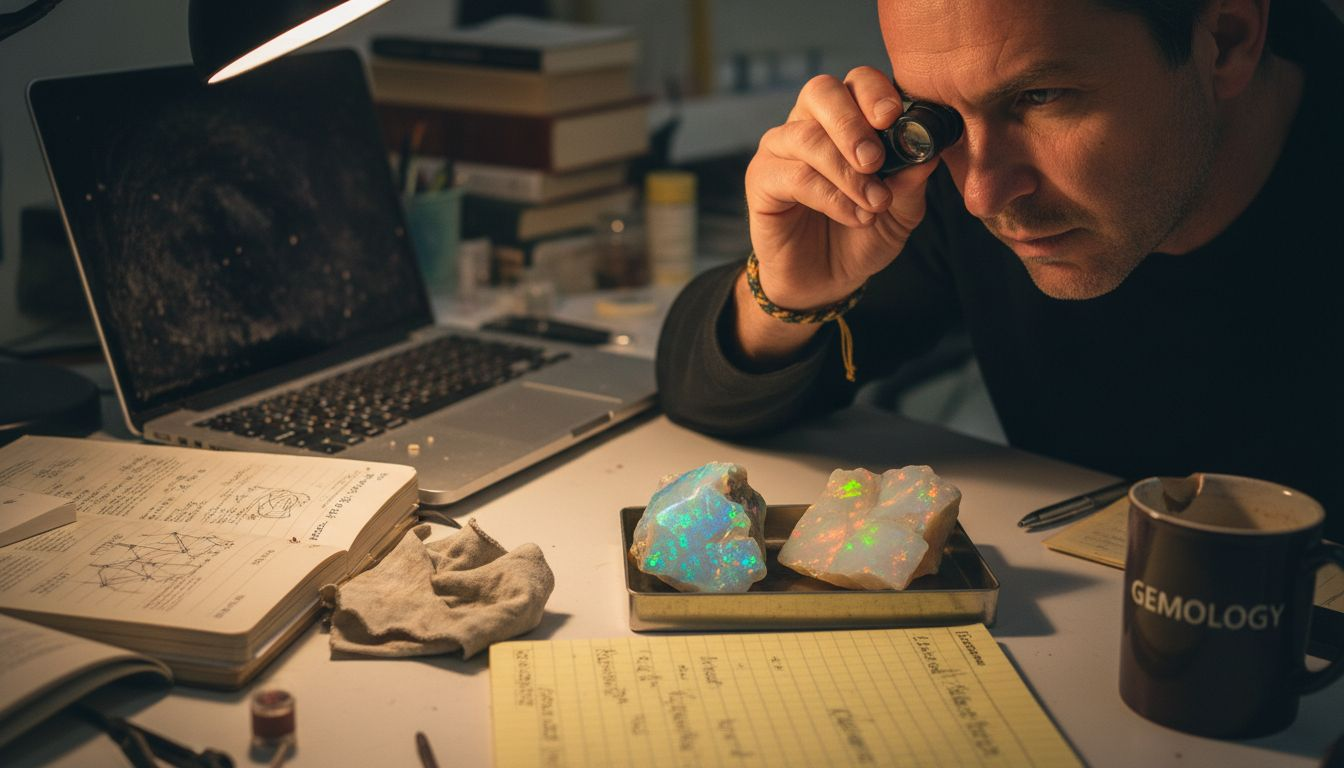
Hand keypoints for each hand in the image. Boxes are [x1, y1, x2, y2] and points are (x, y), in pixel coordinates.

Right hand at [744, 67, 941, 311]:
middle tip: (875, 160)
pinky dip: (830, 197)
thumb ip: (911, 181)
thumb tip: (927, 152)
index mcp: (846, 120)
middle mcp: (808, 125)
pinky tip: (854, 216)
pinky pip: (793, 176)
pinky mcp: (761, 180)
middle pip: (821, 91)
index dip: (874, 92)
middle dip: (852, 122)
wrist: (826, 281)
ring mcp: (780, 150)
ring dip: (846, 172)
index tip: (893, 118)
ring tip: (874, 203)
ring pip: (807, 137)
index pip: (856, 82)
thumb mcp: (900, 212)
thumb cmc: (861, 237)